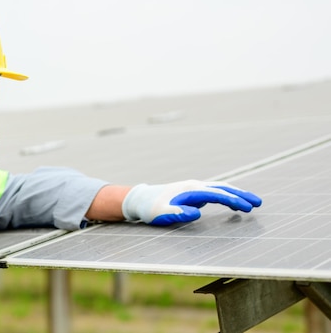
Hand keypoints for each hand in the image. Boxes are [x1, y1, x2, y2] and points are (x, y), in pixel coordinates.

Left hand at [122, 180, 261, 225]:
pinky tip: (235, 205)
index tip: (247, 207)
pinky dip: (227, 198)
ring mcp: (194, 189)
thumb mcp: (162, 213)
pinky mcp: (193, 194)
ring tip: (253, 203)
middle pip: (222, 188)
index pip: (216, 194)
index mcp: (189, 190)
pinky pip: (214, 194)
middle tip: (258, 203)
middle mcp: (194, 186)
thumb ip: (179, 213)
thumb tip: (197, 213)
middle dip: (241, 195)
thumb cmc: (151, 209)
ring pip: (220, 189)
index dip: (233, 200)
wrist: (140, 200)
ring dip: (236, 195)